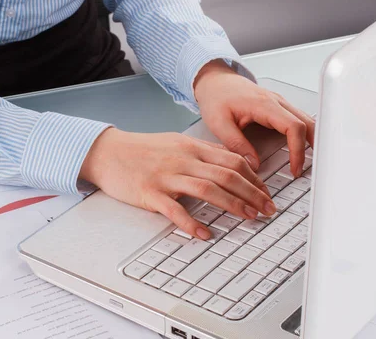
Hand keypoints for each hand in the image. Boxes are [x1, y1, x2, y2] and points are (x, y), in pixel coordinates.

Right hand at [79, 128, 275, 239]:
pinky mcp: (150, 192)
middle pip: (226, 175)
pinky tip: (204, 233)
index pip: (232, 160)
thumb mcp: (175, 142)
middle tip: (267, 209)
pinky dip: (191, 222)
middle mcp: (182, 159)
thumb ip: (201, 152)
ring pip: (207, 189)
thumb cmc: (141, 149)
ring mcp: (166, 176)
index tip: (266, 193)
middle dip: (252, 193)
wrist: (107, 152)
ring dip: (233, 205)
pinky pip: (174, 209)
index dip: (254, 178)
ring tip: (249, 218)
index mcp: (191, 147)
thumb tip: (229, 161)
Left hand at [194, 60, 315, 176]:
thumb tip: (253, 164)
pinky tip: (298, 148)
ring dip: (309, 141)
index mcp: (264, 104)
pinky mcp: (277, 107)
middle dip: (311, 148)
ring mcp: (279, 103)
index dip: (298, 150)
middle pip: (307, 123)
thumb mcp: (218, 123)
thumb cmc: (216, 97)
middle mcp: (276, 102)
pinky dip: (302, 135)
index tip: (294, 167)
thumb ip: (236, 144)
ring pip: (306, 121)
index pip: (293, 127)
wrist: (214, 81)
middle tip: (303, 169)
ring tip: (303, 162)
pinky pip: (297, 120)